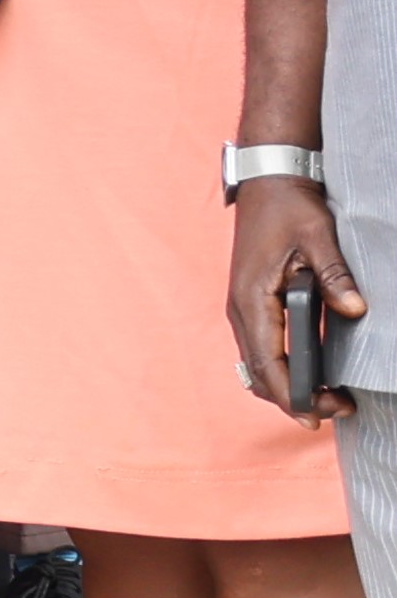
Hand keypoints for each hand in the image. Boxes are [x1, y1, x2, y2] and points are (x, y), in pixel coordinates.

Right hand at [233, 169, 364, 417]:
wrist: (268, 182)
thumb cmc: (290, 208)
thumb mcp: (318, 237)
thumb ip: (335, 275)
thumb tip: (356, 310)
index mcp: (253, 297)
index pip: (268, 362)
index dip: (292, 395)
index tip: (320, 415)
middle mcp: (241, 308)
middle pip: (258, 373)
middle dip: (294, 398)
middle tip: (339, 407)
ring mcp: (242, 307)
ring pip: (255, 365)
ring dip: (286, 386)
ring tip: (327, 395)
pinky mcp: (249, 303)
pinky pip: (257, 350)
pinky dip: (278, 369)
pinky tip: (307, 371)